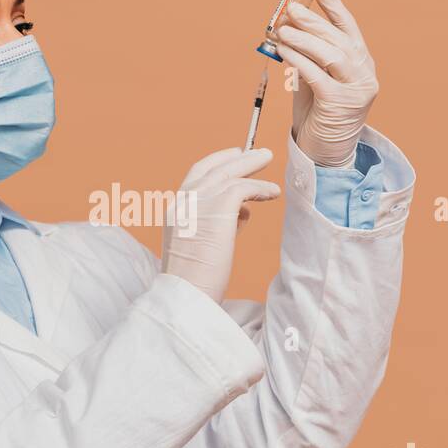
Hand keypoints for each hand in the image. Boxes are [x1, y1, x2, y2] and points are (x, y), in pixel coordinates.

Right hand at [161, 147, 280, 303]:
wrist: (185, 295)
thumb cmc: (193, 281)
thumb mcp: (197, 245)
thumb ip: (214, 224)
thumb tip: (242, 214)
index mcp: (175, 210)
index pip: (196, 176)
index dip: (216, 163)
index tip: (232, 157)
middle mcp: (184, 202)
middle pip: (213, 168)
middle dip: (237, 157)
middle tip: (257, 153)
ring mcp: (199, 203)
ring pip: (229, 173)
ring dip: (251, 165)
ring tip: (268, 159)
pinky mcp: (218, 209)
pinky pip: (244, 188)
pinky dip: (260, 188)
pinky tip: (272, 193)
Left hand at [275, 0, 379, 168]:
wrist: (326, 152)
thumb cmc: (318, 113)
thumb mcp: (313, 77)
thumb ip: (307, 55)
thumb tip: (287, 27)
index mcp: (360, 60)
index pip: (347, 24)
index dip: (331, 1)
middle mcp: (364, 71)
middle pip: (338, 37)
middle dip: (313, 20)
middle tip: (290, 9)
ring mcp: (356, 88)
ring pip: (331, 54)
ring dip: (304, 39)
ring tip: (282, 30)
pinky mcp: (341, 103)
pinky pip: (318, 75)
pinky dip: (299, 61)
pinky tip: (284, 52)